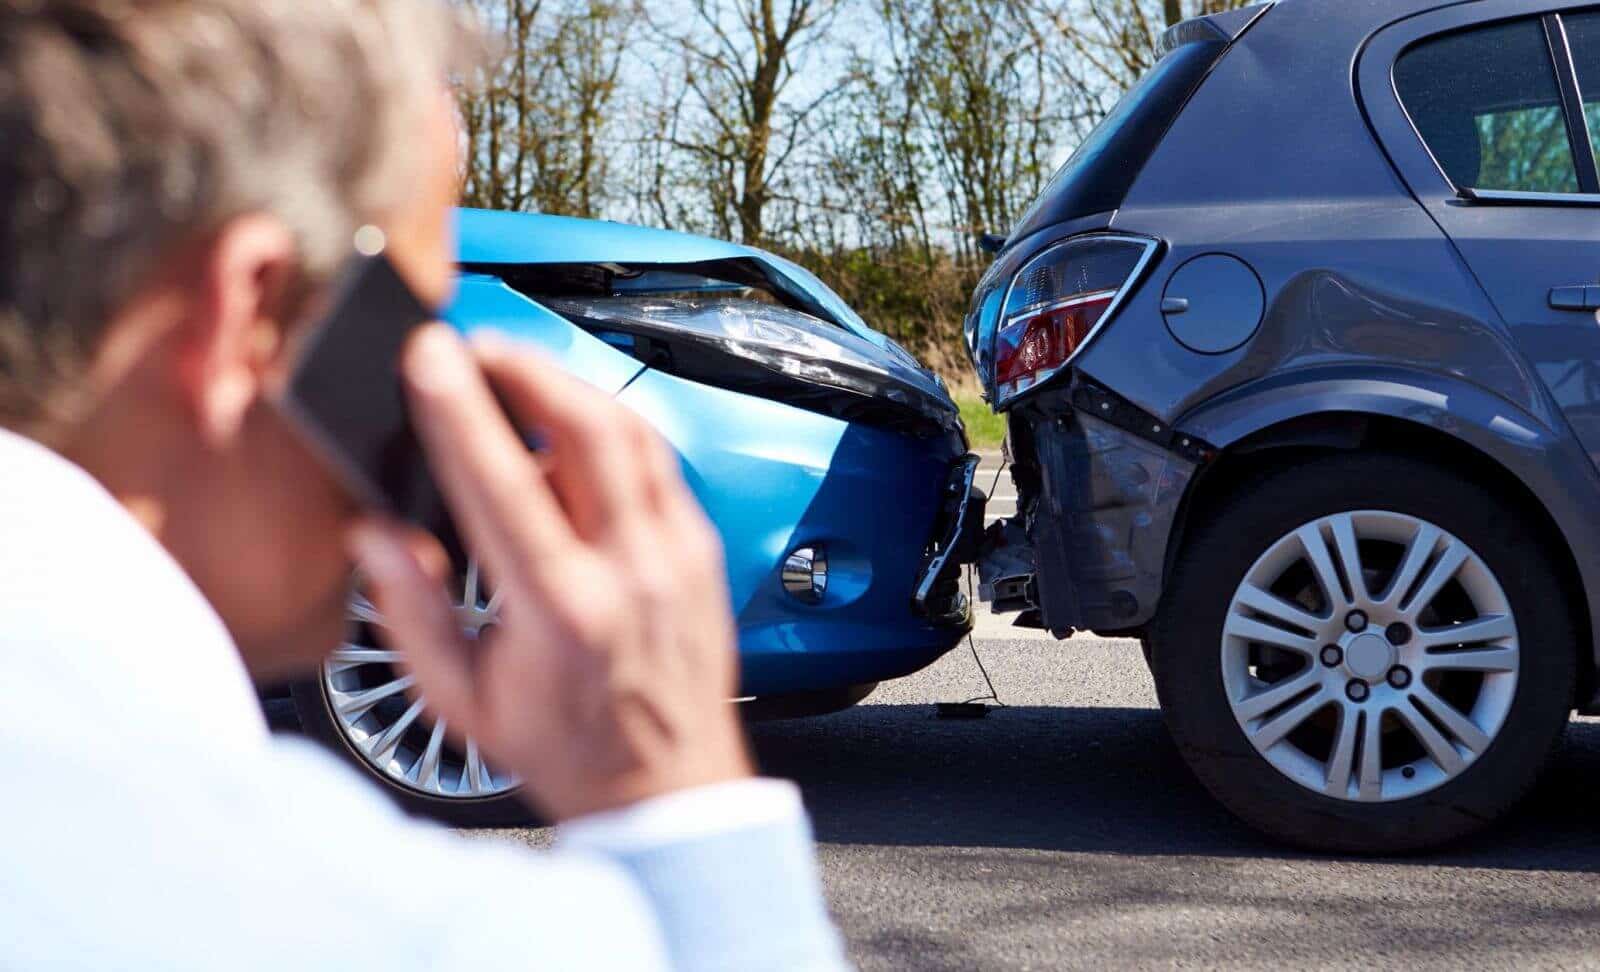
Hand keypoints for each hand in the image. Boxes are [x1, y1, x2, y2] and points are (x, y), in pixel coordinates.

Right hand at [349, 324, 752, 821]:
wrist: (668, 788)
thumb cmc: (566, 749)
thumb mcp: (462, 701)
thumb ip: (411, 612)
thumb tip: (374, 533)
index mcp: (562, 611)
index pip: (505, 482)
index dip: (461, 409)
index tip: (429, 356)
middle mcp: (631, 571)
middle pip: (587, 428)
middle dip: (525, 366)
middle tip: (475, 346)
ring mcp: (678, 554)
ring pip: (632, 432)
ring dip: (569, 386)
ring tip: (516, 372)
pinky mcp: (702, 548)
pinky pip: (658, 461)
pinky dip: (610, 428)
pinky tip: (571, 427)